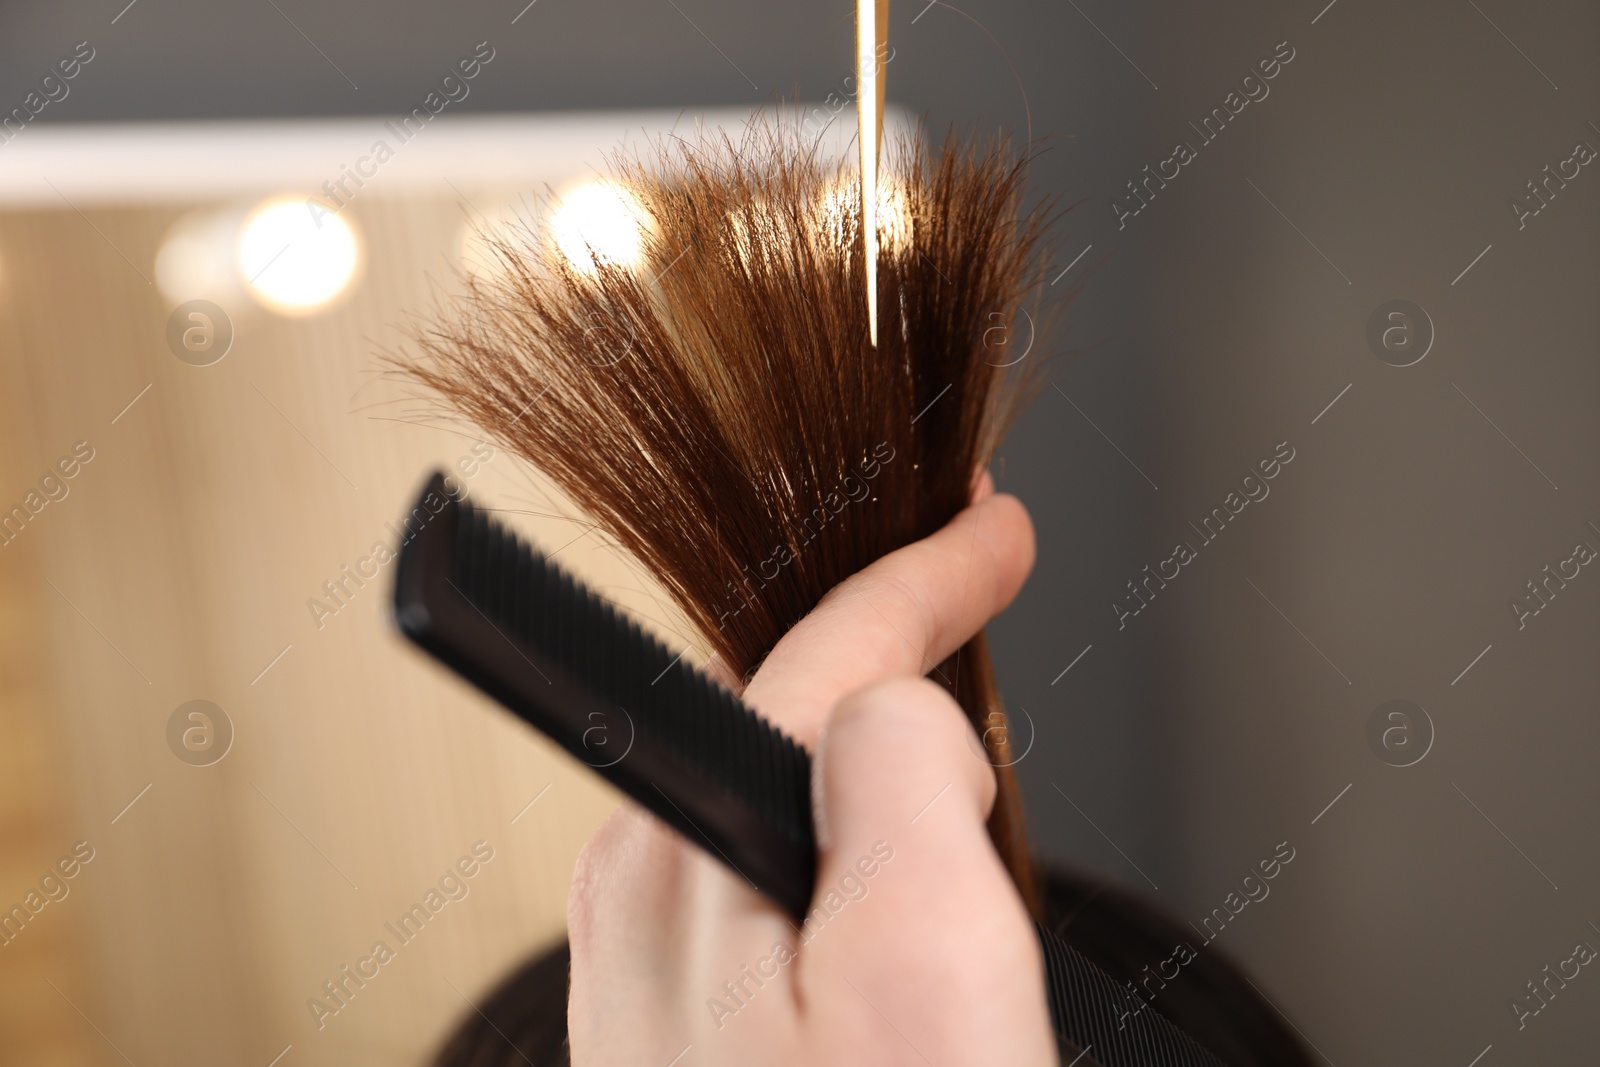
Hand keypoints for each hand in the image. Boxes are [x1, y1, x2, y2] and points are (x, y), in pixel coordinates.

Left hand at [566, 481, 1055, 1065]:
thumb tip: (894, 705)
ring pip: (782, 786)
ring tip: (937, 691)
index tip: (991, 531)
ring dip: (868, 737)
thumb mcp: (921, 967)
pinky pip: (772, 868)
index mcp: (687, 850)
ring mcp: (649, 971)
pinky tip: (889, 848)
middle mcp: (644, 898)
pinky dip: (845, 827)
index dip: (926, 578)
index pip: (824, 649)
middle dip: (886, 639)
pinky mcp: (681, 1035)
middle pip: (790, 702)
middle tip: (967, 583)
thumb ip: (903, 781)